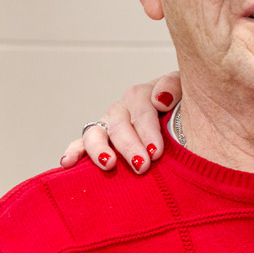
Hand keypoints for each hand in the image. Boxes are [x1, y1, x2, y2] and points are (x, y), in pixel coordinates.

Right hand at [59, 73, 180, 173]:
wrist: (183, 123)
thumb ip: (175, 87)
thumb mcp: (186, 92)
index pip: (142, 109)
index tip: (157, 152)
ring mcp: (107, 125)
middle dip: (129, 145)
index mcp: (142, 96)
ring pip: (96, 133)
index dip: (148, 130)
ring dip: (99, 149)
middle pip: (119, 124)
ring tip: (108, 164)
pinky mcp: (98, 142)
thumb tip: (159, 99)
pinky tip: (67, 163)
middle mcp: (122, 109)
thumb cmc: (184, 110)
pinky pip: (80, 145)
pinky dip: (73, 152)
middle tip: (142, 165)